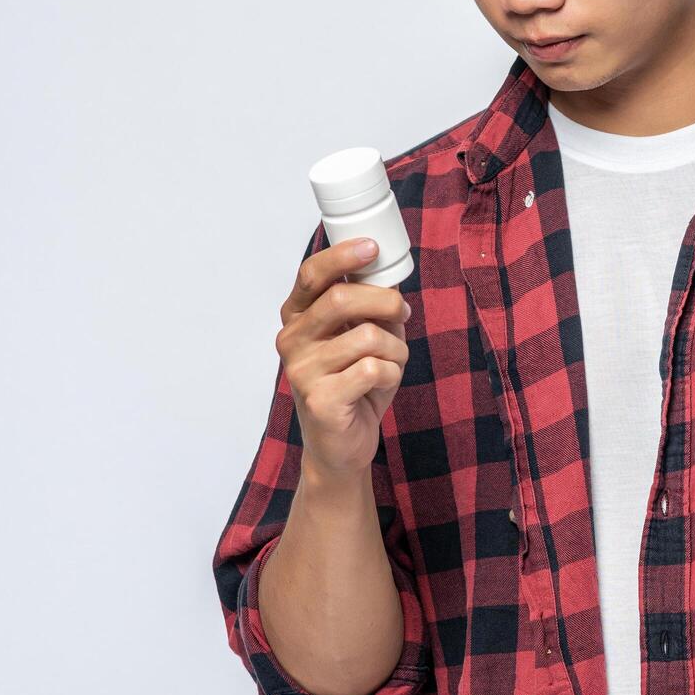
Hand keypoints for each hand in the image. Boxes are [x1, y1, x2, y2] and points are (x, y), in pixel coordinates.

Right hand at [275, 236, 411, 477]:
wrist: (341, 446)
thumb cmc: (353, 386)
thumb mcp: (361, 339)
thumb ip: (368, 309)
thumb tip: (389, 277)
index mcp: (298, 319)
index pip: (311, 275)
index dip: (342, 257)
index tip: (372, 247)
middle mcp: (291, 341)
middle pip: (341, 299)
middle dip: (386, 302)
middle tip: (402, 313)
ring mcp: (302, 371)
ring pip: (367, 337)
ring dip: (395, 349)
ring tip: (393, 362)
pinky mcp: (320, 399)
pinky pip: (373, 369)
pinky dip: (392, 374)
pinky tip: (382, 385)